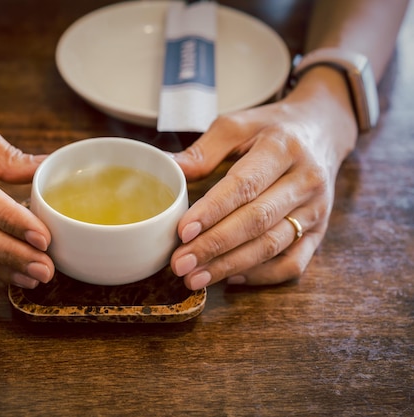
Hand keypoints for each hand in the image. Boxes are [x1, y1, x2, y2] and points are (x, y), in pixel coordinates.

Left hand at [170, 67, 357, 289]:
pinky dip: (262, 276)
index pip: (244, 186)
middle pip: (257, 221)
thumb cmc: (272, 128)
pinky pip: (293, 263)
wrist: (322, 129)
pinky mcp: (320, 232)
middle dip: (215, 246)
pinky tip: (231, 278)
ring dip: (231, 266)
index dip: (212, 211)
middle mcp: (305, 181)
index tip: (182, 231)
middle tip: (180, 264)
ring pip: (272, 246)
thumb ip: (205, 149)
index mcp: (282, 148)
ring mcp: (316, 210)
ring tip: (196, 278)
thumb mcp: (238, 125)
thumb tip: (169, 168)